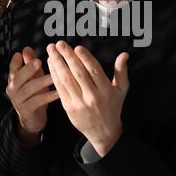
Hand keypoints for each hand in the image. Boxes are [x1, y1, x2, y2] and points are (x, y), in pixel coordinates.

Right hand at [6, 46, 59, 134]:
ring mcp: (18, 101)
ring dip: (41, 82)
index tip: (21, 53)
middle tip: (38, 61)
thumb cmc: (34, 94)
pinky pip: (37, 101)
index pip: (12, 68)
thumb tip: (27, 48)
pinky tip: (58, 92)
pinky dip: (48, 96)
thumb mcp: (32, 78)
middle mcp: (13, 89)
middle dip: (28, 69)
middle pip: (19, 77)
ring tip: (53, 77)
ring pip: (29, 89)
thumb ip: (30, 64)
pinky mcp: (26, 110)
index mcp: (13, 79)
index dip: (15, 61)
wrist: (33, 118)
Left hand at [47, 41, 128, 155]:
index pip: (94, 71)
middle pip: (78, 73)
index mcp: (106, 90)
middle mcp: (92, 96)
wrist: (103, 131)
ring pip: (66, 80)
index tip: (77, 47)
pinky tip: (51, 63)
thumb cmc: (113, 106)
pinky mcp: (68, 107)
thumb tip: (124, 54)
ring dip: (57, 63)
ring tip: (51, 49)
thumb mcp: (121, 89)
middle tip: (59, 44)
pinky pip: (60, 88)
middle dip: (67, 57)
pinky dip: (54, 74)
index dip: (85, 58)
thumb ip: (121, 71)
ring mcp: (79, 103)